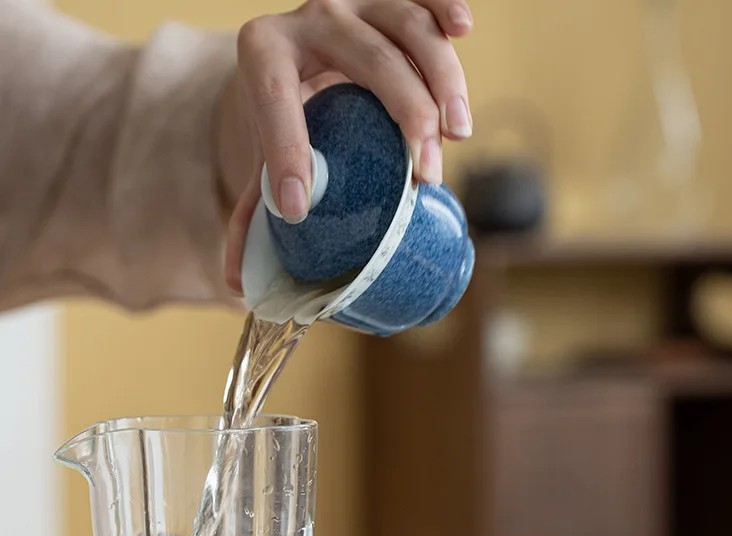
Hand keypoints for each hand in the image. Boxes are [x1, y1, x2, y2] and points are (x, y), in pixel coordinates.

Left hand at [216, 0, 472, 292]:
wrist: (301, 57)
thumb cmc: (287, 118)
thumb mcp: (263, 160)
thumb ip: (252, 215)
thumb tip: (241, 284)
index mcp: (264, 53)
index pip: (275, 97)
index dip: (286, 152)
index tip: (299, 209)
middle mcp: (311, 17)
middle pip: (366, 55)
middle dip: (405, 113)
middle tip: (426, 175)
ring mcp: (357, 3)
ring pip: (408, 26)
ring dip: (442, 80)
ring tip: (457, 136)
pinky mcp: (392, 0)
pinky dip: (447, 7)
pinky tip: (462, 28)